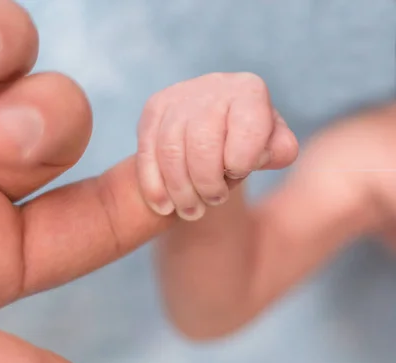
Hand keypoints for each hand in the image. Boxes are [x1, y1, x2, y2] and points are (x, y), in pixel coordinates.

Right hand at [137, 72, 297, 219]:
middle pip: (202, 144)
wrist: (216, 125)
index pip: (246, 129)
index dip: (241, 162)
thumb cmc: (248, 142)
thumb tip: (258, 155)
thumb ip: (280, 151)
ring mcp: (178, 96)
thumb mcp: (273, 146)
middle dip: (206, 183)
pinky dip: (154, 186)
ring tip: (190, 211)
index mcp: (249, 91)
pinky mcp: (154, 109)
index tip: (238, 175)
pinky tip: (163, 206)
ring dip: (180, 190)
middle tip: (213, 201)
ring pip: (171, 151)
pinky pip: (147, 152)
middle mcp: (213, 86)